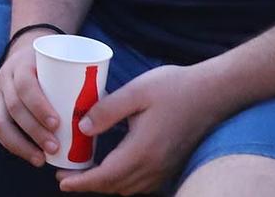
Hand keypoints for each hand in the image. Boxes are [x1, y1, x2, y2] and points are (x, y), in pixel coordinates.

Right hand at [0, 25, 67, 165]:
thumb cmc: (54, 63)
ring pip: (1, 120)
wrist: (27, 51)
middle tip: (55, 147)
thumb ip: (80, 82)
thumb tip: (109, 111)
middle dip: (34, 130)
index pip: (25, 84)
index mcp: (22, 64)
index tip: (58, 124)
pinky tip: (31, 157)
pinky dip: (13, 145)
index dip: (39, 105)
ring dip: (22, 143)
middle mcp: (5, 78)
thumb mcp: (63, 63)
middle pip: (14, 106)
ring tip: (42, 159)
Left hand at [55, 64, 227, 193]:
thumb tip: (82, 127)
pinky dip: (123, 181)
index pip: (107, 176)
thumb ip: (107, 110)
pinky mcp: (170, 165)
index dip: (83, 182)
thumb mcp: (135, 92)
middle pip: (115, 186)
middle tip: (66, 176)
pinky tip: (113, 167)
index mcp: (143, 151)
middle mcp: (154, 167)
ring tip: (86, 172)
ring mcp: (164, 169)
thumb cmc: (174, 88)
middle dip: (89, 184)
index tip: (62, 182)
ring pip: (129, 188)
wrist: (212, 93)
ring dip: (106, 184)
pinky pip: (142, 183)